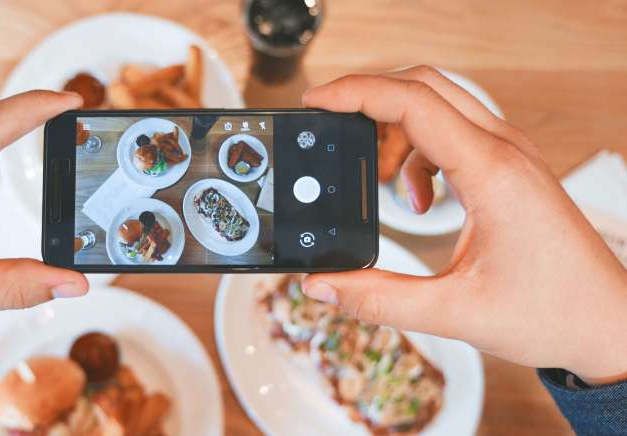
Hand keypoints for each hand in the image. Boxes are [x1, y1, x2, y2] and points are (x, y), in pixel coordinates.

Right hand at [302, 66, 626, 384]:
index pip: (413, 102)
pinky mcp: (508, 169)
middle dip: (369, 101)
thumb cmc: (554, 312)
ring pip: (437, 106)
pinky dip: (418, 154)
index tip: (317, 103)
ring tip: (378, 181)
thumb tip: (323, 285)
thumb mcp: (454, 311)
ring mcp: (509, 155)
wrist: (608, 324)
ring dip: (394, 132)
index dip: (356, 93)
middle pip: (423, 86)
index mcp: (491, 173)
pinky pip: (451, 134)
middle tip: (332, 128)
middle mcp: (503, 151)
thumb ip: (379, 299)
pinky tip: (418, 199)